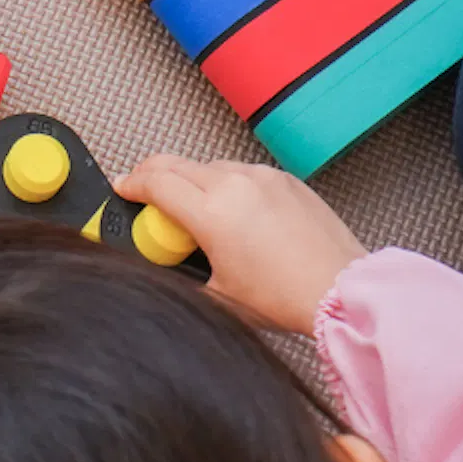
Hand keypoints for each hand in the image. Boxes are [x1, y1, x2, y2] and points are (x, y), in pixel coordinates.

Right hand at [112, 156, 365, 332]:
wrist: (340, 289)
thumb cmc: (283, 298)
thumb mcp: (219, 296)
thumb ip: (185, 273)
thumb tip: (168, 264)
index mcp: (212, 212)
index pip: (156, 183)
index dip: (132, 185)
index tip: (122, 189)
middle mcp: (235, 184)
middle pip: (176, 163)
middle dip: (153, 174)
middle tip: (143, 189)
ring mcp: (264, 177)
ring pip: (211, 166)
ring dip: (192, 179)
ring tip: (193, 207)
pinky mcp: (287, 180)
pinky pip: (245, 172)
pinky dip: (228, 184)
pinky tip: (234, 211)